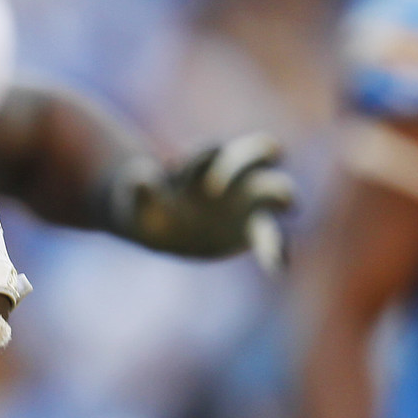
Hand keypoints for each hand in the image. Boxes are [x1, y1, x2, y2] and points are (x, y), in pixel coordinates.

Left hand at [114, 133, 295, 264]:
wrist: (161, 226)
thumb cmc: (148, 203)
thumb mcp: (134, 200)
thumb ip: (140, 192)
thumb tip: (143, 180)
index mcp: (206, 161)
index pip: (217, 149)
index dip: (204, 161)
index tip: (188, 187)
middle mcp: (234, 171)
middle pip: (266, 149)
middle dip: (251, 160)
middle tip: (216, 190)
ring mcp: (251, 200)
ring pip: (283, 192)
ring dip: (282, 204)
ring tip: (271, 232)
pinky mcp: (254, 230)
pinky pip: (276, 238)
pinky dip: (278, 252)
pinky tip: (276, 268)